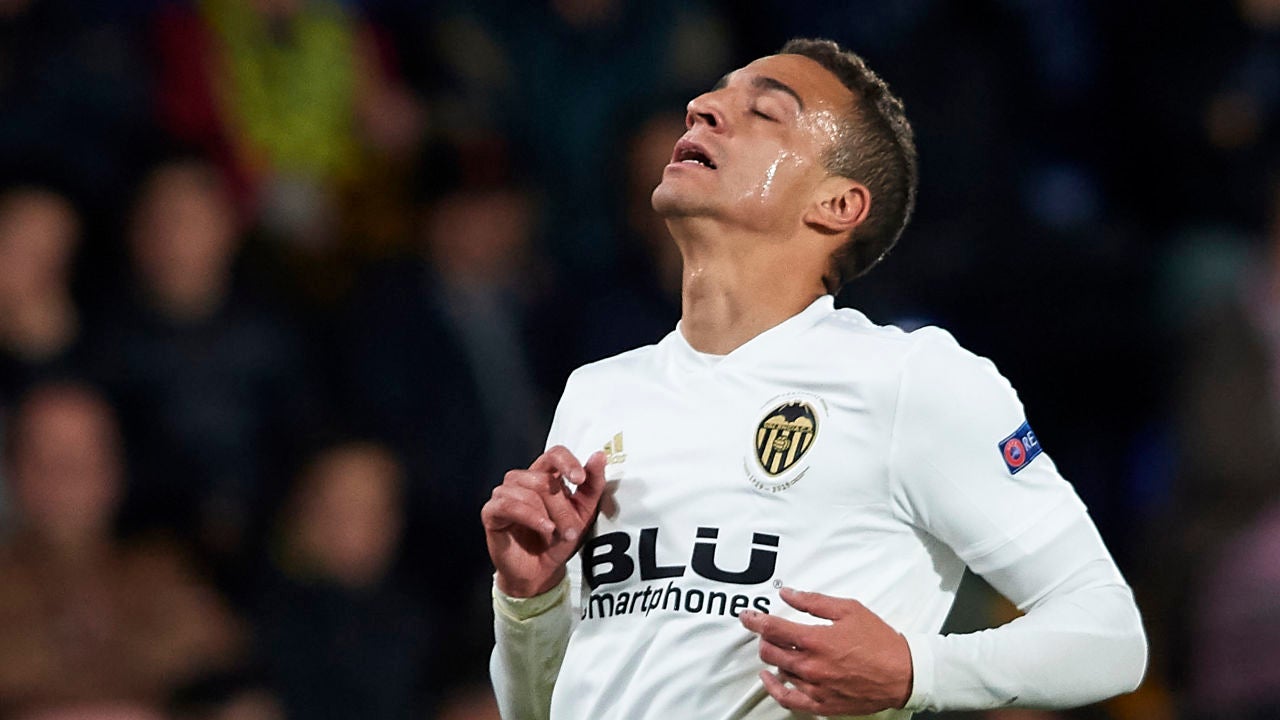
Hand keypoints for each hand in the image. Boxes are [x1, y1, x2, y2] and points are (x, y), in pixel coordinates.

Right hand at [481, 446, 606, 597]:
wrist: (540, 572)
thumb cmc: (558, 540)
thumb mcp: (583, 513)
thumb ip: (592, 485)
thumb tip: (599, 456)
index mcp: (545, 475)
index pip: (554, 454)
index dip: (567, 462)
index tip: (579, 479)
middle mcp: (522, 480)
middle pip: (543, 479)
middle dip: (562, 507)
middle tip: (571, 530)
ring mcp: (504, 494)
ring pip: (527, 491)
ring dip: (547, 515)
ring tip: (554, 533)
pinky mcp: (491, 512)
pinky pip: (509, 504)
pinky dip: (530, 516)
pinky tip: (544, 528)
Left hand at [740, 587, 912, 715]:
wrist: (903, 674)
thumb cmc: (880, 642)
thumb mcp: (848, 609)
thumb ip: (813, 601)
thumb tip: (788, 593)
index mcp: (816, 640)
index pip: (772, 628)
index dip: (754, 620)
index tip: (747, 616)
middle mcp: (811, 665)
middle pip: (770, 651)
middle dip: (763, 638)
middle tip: (765, 630)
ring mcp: (815, 687)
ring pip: (778, 671)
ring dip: (772, 658)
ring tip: (776, 648)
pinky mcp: (822, 703)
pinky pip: (788, 699)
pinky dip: (774, 688)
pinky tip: (770, 678)